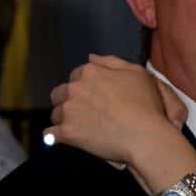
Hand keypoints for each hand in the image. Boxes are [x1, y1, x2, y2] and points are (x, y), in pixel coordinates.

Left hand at [47, 55, 185, 165]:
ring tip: (81, 128)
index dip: (85, 87)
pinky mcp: (67, 132)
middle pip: (60, 93)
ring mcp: (68, 111)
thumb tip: (91, 57)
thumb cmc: (145, 105)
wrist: (144, 135)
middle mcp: (75, 88)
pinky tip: (64, 139)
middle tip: (85, 113)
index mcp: (90, 72)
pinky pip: (50, 134)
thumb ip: (112, 62)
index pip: (77, 76)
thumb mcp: (137, 73)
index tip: (95, 98)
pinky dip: (55, 137)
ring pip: (55, 114)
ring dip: (64, 119)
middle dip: (69, 101)